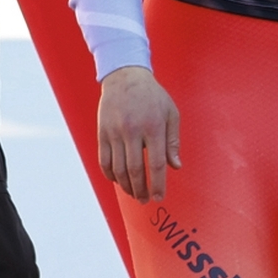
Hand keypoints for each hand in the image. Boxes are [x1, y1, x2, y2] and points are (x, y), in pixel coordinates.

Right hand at [98, 66, 181, 201]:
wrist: (125, 77)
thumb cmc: (153, 97)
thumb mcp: (171, 114)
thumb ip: (173, 142)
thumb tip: (176, 166)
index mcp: (154, 127)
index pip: (156, 163)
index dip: (158, 183)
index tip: (159, 196)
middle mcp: (132, 131)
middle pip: (135, 169)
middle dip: (141, 189)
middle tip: (146, 200)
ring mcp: (114, 133)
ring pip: (118, 168)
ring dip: (126, 185)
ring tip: (134, 194)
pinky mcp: (102, 133)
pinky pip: (104, 159)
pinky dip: (110, 174)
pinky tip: (118, 181)